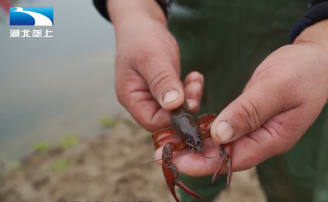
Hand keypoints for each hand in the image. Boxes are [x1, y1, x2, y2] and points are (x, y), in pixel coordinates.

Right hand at [108, 0, 202, 131]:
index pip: (152, 121)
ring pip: (177, 109)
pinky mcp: (167, 89)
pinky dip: (191, 89)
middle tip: (196, 88)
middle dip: (185, 107)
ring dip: (190, 97)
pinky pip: (182, 98)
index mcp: (131, 97)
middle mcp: (142, 100)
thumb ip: (162, 81)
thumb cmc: (141, 37)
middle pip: (166, 118)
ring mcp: (155, 95)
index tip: (189, 104)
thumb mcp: (152, 57)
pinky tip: (195, 76)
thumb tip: (173, 105)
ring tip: (195, 79)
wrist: (142, 22)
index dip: (172, 118)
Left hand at [155, 19, 327, 175]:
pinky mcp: (253, 117)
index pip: (236, 158)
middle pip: (227, 155)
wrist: (317, 58)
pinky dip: (210, 130)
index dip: (205, 162)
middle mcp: (265, 139)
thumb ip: (249, 112)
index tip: (178, 161)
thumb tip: (220, 136)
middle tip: (164, 153)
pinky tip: (192, 128)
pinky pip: (229, 130)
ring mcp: (260, 129)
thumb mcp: (275, 88)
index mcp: (275, 139)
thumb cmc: (302, 71)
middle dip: (195, 156)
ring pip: (226, 144)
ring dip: (199, 144)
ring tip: (171, 142)